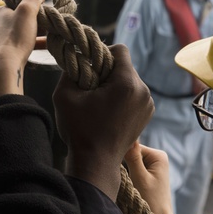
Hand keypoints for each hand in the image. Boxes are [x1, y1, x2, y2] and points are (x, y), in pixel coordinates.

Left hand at [0, 0, 43, 100]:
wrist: (3, 68)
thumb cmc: (16, 38)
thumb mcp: (27, 11)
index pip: (16, 5)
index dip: (31, 9)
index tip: (42, 15)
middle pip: (16, 22)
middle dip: (31, 25)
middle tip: (46, 30)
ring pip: (15, 37)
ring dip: (29, 38)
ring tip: (44, 43)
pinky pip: (12, 50)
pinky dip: (23, 50)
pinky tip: (32, 55)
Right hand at [52, 44, 153, 199]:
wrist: (96, 163)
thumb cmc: (80, 130)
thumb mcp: (64, 95)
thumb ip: (70, 69)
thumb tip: (76, 57)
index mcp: (127, 83)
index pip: (120, 50)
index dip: (101, 53)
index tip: (89, 67)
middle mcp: (143, 91)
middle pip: (125, 66)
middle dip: (107, 71)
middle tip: (90, 87)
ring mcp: (148, 103)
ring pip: (129, 80)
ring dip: (114, 84)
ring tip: (98, 102)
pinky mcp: (147, 113)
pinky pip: (134, 94)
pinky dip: (121, 96)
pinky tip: (107, 111)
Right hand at [125, 142, 194, 213]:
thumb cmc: (151, 201)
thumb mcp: (139, 178)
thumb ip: (133, 157)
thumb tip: (128, 137)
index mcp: (158, 155)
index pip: (132, 148)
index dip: (123, 158)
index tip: (123, 172)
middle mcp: (157, 157)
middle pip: (131, 154)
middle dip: (125, 166)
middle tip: (129, 181)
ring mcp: (153, 166)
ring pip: (130, 162)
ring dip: (127, 172)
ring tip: (131, 185)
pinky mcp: (149, 174)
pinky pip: (133, 169)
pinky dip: (129, 177)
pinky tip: (132, 186)